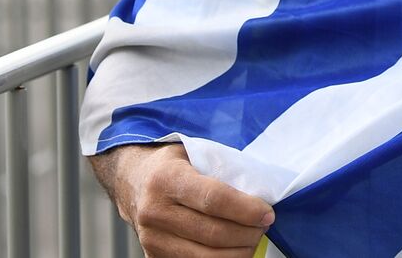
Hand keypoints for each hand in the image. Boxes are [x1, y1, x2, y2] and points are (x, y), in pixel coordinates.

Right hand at [95, 143, 272, 256]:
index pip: (214, 199)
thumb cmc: (174, 166)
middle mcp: (155, 212)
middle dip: (248, 233)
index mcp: (167, 179)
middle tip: (265, 225)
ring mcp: (151, 239)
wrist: (134, 182)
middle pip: (213, 233)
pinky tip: (235, 249)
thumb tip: (262, 191)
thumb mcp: (195, 154)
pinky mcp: (153, 257)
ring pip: (206, 257)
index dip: (246, 209)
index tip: (267, 213)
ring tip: (253, 238)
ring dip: (239, 251)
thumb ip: (222, 171)